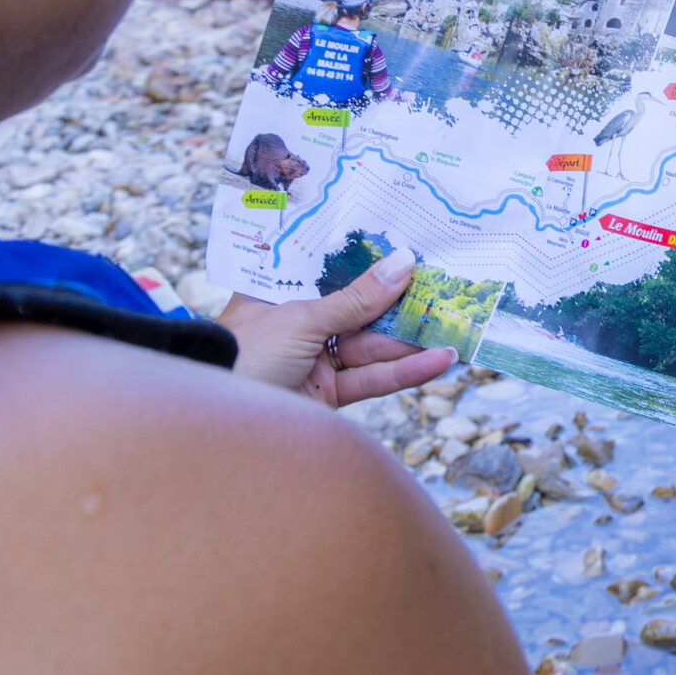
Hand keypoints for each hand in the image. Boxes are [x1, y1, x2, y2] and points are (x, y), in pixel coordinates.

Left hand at [219, 257, 454, 407]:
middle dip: (399, 303)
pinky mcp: (327, 396)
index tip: (403, 245)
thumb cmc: (246, 357)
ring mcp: (313, 361)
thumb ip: (356, 298)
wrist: (221, 429)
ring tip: (455, 327)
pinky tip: (438, 362)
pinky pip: (371, 379)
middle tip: (443, 289)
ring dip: (411, 340)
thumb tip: (403, 263)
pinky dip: (405, 372)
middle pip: (356, 308)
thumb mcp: (301, 318)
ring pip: (370, 346)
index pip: (326, 269)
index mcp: (276, 294)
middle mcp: (295, 324)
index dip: (364, 259)